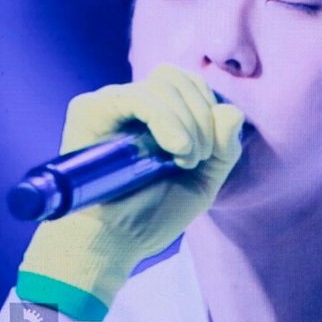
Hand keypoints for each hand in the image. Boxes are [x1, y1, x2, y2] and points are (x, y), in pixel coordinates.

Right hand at [16, 64, 242, 319]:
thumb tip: (232, 110)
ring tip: (184, 162)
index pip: (189, 82)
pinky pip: (135, 97)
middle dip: (201, 115)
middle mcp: (132, 102)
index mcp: (158, 112)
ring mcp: (110, 103)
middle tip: (199, 159)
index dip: (208, 107)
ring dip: (186, 122)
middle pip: (177, 77)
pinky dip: (165, 119)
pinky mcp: (89, 110)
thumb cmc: (153, 215)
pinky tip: (177, 149)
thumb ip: (224, 149)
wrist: (115, 244)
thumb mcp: (204, 183)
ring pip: (161, 85)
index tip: (210, 153)